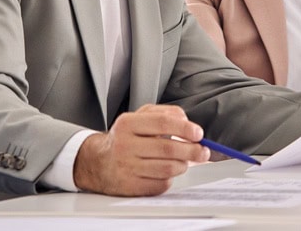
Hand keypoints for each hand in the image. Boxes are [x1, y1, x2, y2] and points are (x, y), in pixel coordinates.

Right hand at [73, 104, 210, 195]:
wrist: (98, 162)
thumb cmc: (125, 138)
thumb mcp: (139, 117)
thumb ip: (164, 113)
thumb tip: (187, 121)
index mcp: (128, 124)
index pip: (162, 123)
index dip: (185, 128)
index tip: (199, 133)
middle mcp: (125, 145)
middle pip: (168, 149)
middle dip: (192, 151)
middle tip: (203, 151)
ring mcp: (127, 167)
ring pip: (168, 168)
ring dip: (182, 165)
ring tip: (182, 161)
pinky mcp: (130, 186)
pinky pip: (161, 184)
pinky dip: (169, 178)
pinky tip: (165, 172)